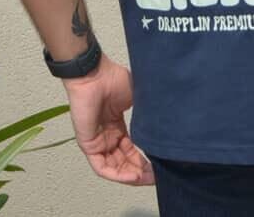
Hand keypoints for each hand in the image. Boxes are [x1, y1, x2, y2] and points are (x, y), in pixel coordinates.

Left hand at [63, 54, 154, 184]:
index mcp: (118, 126)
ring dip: (132, 176)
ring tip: (149, 177)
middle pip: (125, 162)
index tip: (160, 164)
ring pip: (115, 168)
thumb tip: (164, 126)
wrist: (95, 75)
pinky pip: (102, 168)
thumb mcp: (137, 99)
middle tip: (157, 175)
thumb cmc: (113, 79)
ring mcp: (98, 142)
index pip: (132, 150)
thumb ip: (146, 115)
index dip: (145, 159)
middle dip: (141, 171)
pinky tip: (133, 175)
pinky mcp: (89, 145)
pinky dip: (118, 175)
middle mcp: (108, 137)